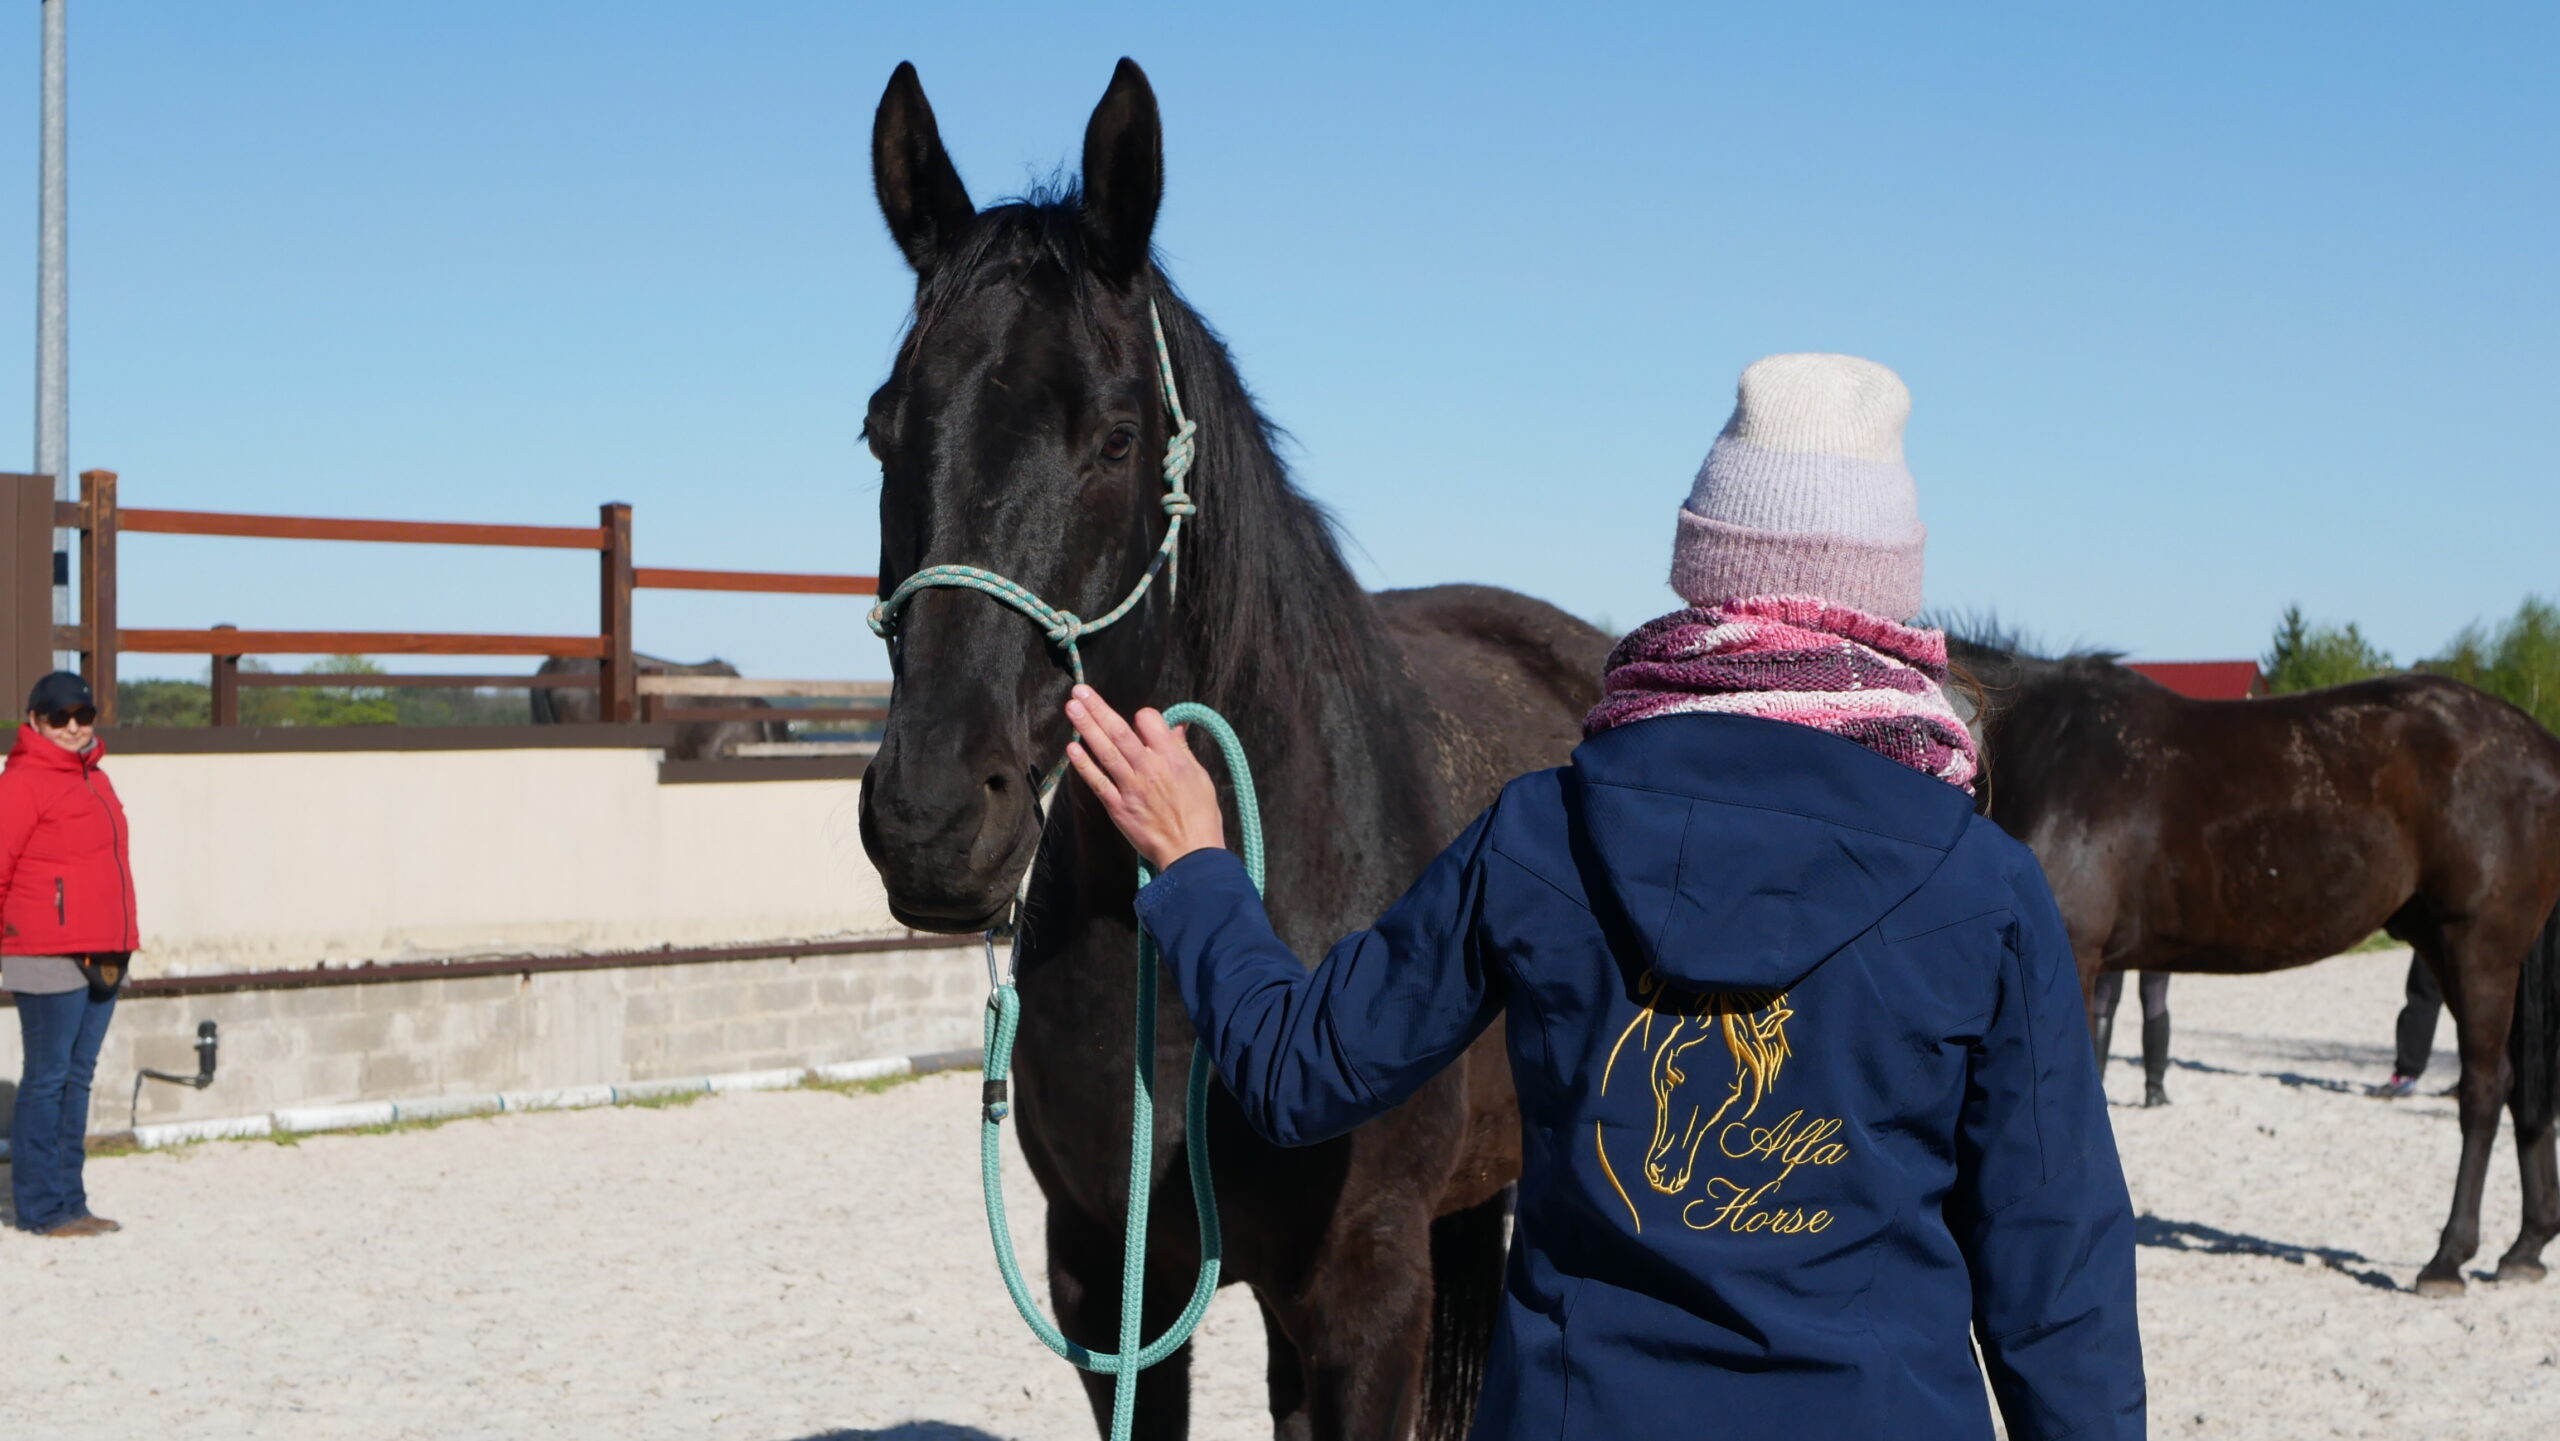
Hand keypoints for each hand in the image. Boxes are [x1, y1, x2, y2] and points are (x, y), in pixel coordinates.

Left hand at [1063, 685, 1226, 872]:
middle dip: (1098, 708)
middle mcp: (1149, 768)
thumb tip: (1175, 728)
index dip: (1143, 716)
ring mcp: (1131, 787)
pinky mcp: (1118, 807)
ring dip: (1087, 726)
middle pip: (1119, 731)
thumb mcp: (1199, 778)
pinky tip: (1072, 747)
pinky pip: (1098, 781)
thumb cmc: (1201, 816)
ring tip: (1071, 707)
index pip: (1150, 721)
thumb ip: (1181, 751)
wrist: (1191, 854)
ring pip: (1105, 751)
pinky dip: (1084, 764)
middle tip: (1080, 689)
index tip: (1139, 719)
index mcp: (1172, 758)